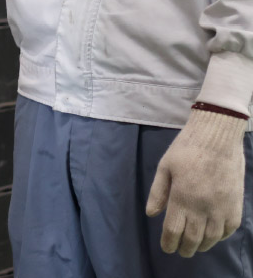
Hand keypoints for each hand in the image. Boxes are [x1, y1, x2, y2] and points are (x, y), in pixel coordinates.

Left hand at [146, 109, 245, 255]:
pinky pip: (229, 229)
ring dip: (203, 246)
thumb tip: (151, 214)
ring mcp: (222, 208)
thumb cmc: (187, 149)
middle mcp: (203, 208)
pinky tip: (214, 236)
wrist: (218, 138)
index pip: (174, 230)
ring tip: (195, 247)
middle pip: (193, 238)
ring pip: (212, 238)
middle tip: (180, 251)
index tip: (166, 248)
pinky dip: (220, 237)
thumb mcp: (165, 166)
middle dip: (185, 248)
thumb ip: (158, 192)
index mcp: (182, 197)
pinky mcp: (236, 206)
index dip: (169, 242)